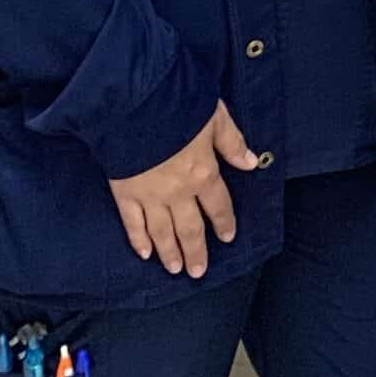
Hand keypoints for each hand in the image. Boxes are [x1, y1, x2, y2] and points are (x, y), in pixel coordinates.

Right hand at [108, 102, 257, 277]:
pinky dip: (138, 240)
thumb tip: (251, 164)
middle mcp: (178, 192)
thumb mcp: (216, 118)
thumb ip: (233, 143)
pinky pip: (132, 223)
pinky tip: (144, 254)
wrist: (134, 104)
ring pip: (162, 232)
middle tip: (199, 272)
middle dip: (197, 251)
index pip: (218, 205)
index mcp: (203, 173)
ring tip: (176, 269)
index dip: (224, 222)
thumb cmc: (178, 106)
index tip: (227, 237)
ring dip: (170, 252)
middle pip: (190, 228)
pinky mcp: (124, 193)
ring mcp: (149, 195)